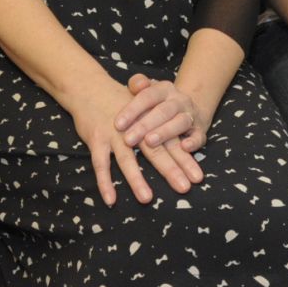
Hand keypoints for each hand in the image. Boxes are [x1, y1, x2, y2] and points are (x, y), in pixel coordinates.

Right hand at [68, 76, 198, 206]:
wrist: (89, 86)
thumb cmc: (120, 102)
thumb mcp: (143, 108)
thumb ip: (162, 126)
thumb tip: (184, 144)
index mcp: (149, 120)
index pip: (170, 141)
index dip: (185, 159)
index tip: (198, 177)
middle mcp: (134, 127)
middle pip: (154, 149)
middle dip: (170, 169)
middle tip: (184, 188)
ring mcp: (114, 133)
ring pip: (126, 159)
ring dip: (136, 179)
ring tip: (147, 199)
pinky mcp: (96, 138)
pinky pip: (100, 164)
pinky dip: (105, 182)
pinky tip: (111, 200)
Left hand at [115, 74, 206, 195]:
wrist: (185, 107)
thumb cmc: (156, 102)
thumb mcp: (147, 90)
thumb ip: (137, 84)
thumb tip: (136, 85)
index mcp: (164, 88)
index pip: (147, 96)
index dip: (132, 110)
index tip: (117, 125)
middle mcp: (179, 100)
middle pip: (163, 111)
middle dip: (145, 125)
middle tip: (128, 139)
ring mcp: (191, 115)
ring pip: (180, 122)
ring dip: (165, 132)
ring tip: (149, 142)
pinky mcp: (200, 130)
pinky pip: (199, 136)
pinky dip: (194, 142)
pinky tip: (184, 148)